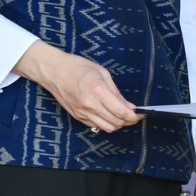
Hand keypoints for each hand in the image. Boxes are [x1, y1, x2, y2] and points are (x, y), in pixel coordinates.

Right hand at [12, 40, 142, 131]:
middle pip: (116, 123)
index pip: (121, 112)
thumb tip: (129, 106)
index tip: (141, 113)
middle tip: (134, 115)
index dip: (134, 116)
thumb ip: (116, 92)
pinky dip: (105, 124)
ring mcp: (82, 113)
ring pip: (106, 128)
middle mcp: (90, 105)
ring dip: (118, 124)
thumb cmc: (79, 67)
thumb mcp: (102, 73)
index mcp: (98, 92)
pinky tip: (109, 115)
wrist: (54, 71)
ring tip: (122, 116)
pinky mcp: (77, 117)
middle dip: (128, 121)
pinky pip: (95, 126)